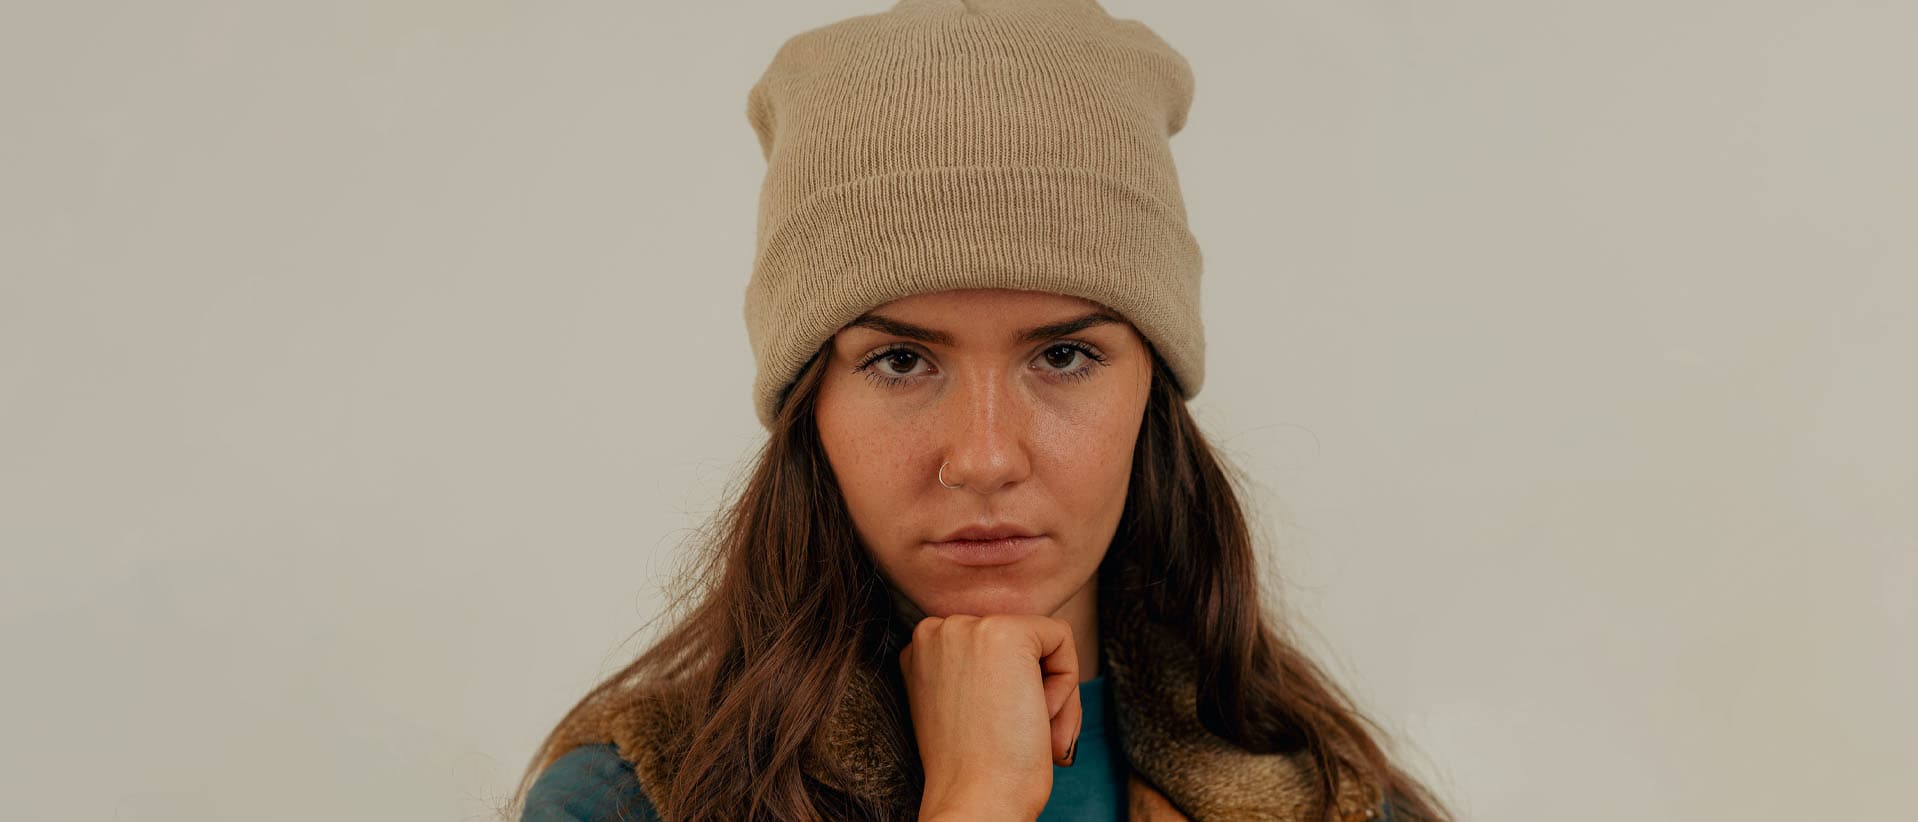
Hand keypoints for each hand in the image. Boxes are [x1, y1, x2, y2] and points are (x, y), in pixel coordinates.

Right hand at [898, 613, 1083, 820]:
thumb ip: (976, 674)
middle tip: (1021, 738)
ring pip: (1042, 643)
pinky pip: (1062, 641)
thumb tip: (1019, 662)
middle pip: (1018, 643)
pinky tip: (1039, 718)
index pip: (991, 651)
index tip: (1003, 735)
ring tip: (1030, 734)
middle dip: (1034, 691)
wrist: (973, 800)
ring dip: (1051, 694)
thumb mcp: (958, 709)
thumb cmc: (973, 771)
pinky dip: (1068, 686)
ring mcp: (967, 626)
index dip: (1010, 694)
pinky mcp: (1004, 632)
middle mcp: (936, 629)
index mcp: (921, 650)